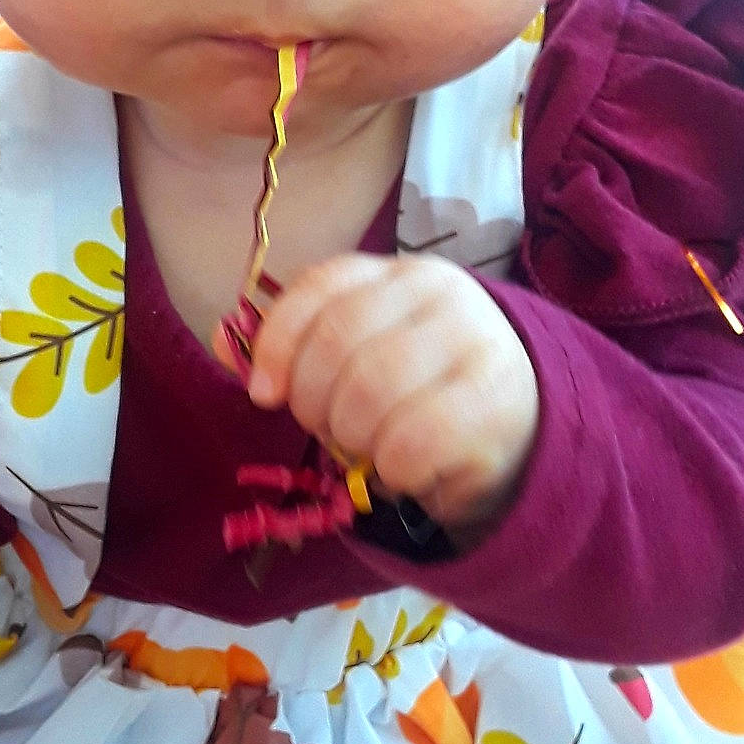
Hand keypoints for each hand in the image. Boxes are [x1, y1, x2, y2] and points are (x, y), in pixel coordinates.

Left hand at [230, 254, 539, 534]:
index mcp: (399, 273)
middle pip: (337, 345)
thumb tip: (223, 340)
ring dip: (353, 440)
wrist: (520, 430)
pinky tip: (407, 469)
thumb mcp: (361, 354)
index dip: (278, 341)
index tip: (264, 394)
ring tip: (370, 448)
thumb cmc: (422, 389)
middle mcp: (443, 294)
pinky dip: (391, 470)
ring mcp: (476, 344)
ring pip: (369, 396)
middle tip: (329, 429)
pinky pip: (407, 446)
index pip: (322, 285)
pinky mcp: (495, 406)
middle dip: (314, 402)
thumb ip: (296, 345)